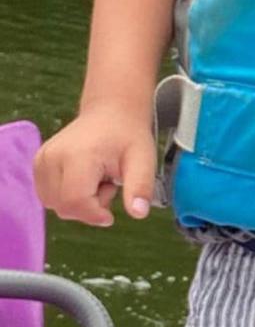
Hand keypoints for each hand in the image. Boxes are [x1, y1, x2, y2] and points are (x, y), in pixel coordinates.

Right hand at [33, 102, 156, 226]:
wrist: (111, 112)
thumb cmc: (128, 136)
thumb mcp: (144, 160)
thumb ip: (141, 188)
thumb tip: (139, 214)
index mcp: (77, 155)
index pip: (75, 201)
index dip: (94, 214)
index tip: (112, 211)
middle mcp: (52, 157)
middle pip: (64, 207)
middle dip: (89, 207)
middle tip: (108, 184)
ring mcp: (42, 160)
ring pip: (55, 205)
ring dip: (78, 203)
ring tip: (96, 180)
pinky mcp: (38, 164)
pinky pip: (49, 197)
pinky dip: (67, 196)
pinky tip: (84, 179)